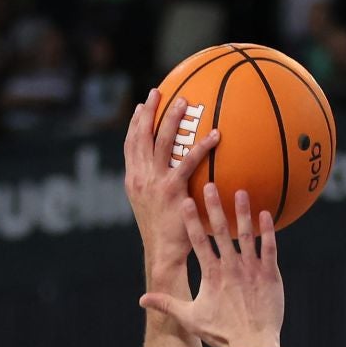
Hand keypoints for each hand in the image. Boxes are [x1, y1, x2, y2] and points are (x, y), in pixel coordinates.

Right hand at [123, 87, 219, 271]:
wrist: (163, 254)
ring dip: (171, 119)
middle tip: (158, 92)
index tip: (140, 107)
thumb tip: (177, 179)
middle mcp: (140, 178)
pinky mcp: (171, 190)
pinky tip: (215, 136)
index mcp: (133, 182)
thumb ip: (161, 191)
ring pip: (161, 142)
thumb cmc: (165, 236)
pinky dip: (201, 147)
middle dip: (148, 112)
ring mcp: (154, 183)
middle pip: (141, 137)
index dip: (134, 125)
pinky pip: (188, 162)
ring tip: (184, 102)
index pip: (130, 147)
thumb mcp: (155, 210)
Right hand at [139, 186, 283, 346]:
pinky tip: (266, 213)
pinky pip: (269, 248)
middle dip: (214, 206)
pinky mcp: (270, 275)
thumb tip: (141, 300)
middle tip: (210, 185)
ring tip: (240, 191)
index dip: (191, 220)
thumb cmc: (222, 333)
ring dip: (242, 212)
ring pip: (246, 235)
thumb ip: (167, 304)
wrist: (253, 344)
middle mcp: (230, 267)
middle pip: (221, 231)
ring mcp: (251, 269)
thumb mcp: (190, 318)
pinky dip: (268, 231)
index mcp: (211, 275)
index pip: (198, 241)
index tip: (186, 200)